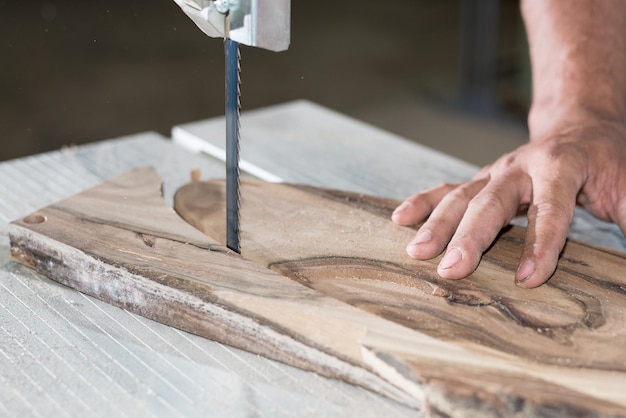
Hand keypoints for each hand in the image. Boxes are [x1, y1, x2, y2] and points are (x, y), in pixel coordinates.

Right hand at [392, 121, 625, 287]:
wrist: (579, 127)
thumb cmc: (607, 162)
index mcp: (563, 164)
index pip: (550, 207)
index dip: (540, 243)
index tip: (528, 279)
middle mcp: (521, 165)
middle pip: (491, 201)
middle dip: (469, 236)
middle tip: (451, 270)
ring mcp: (496, 171)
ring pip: (462, 196)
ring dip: (436, 224)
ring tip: (416, 252)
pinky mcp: (481, 178)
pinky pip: (448, 189)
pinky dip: (423, 203)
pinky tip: (400, 219)